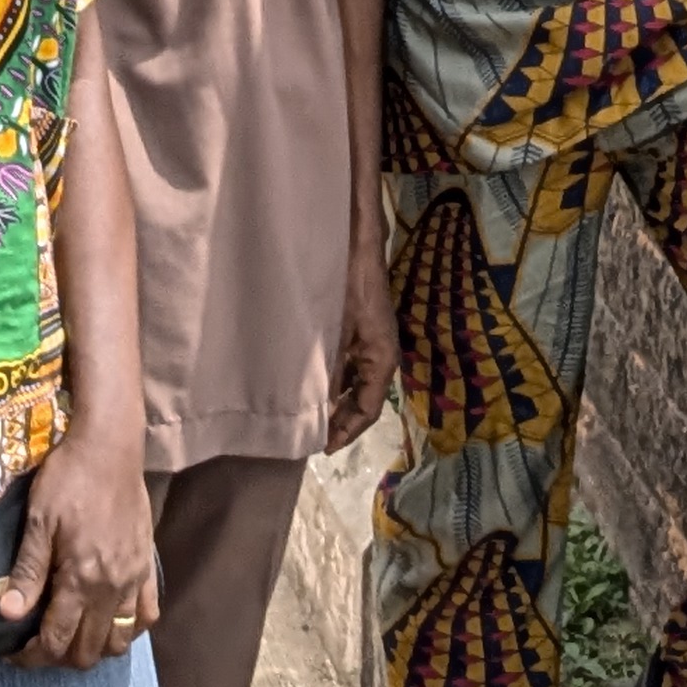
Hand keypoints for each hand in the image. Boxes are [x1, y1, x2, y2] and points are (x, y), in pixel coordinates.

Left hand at [1, 420, 157, 669]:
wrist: (110, 448)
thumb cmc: (68, 478)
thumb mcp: (38, 520)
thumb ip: (27, 571)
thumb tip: (8, 614)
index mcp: (81, 579)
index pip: (56, 640)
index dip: (32, 656)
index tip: (13, 653)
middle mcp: (111, 588)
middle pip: (88, 651)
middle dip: (60, 657)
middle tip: (38, 643)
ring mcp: (134, 579)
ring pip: (119, 641)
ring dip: (94, 648)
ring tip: (72, 635)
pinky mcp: (147, 565)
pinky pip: (147, 615)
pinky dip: (129, 629)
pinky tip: (110, 621)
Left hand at [325, 232, 398, 449]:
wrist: (355, 238)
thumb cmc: (351, 281)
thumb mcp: (340, 329)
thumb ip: (334, 369)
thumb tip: (322, 410)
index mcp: (383, 358)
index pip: (369, 409)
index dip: (347, 431)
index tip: (322, 448)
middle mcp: (379, 355)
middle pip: (361, 399)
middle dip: (338, 420)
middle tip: (307, 437)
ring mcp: (367, 341)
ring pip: (351, 382)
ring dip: (332, 400)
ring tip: (303, 416)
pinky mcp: (354, 328)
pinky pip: (344, 363)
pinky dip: (329, 378)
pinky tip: (305, 381)